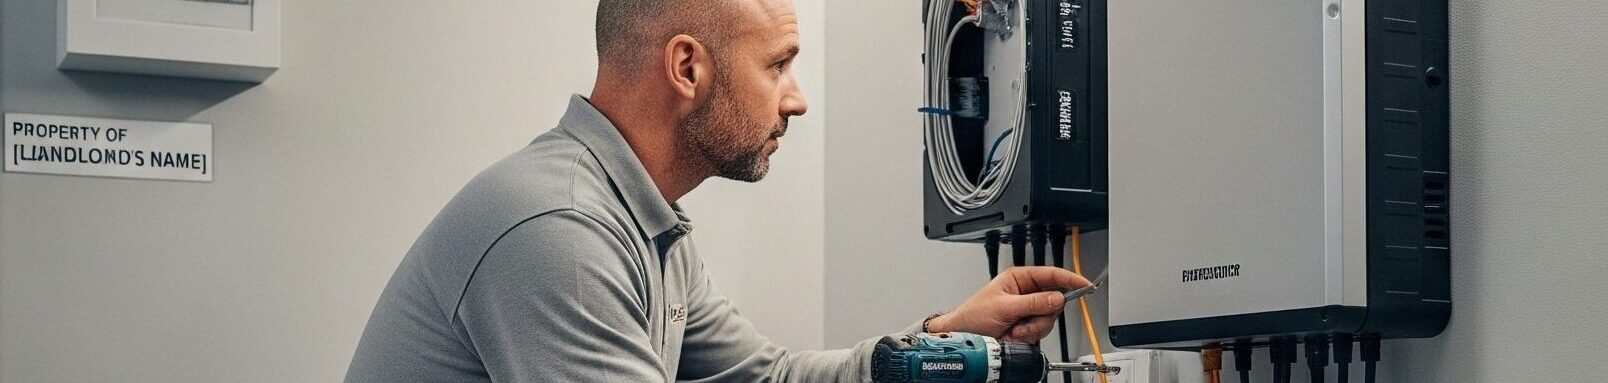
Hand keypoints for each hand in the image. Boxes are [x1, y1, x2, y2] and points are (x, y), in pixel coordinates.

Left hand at [925, 266, 1089, 341]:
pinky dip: (1029, 336)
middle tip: (1024, 322)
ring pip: (1048, 319)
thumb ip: (1032, 302)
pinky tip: (1013, 335)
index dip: (1069, 279)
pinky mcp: (1026, 326)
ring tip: (1013, 330)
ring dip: (1032, 329)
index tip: (1084, 284)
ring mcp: (1027, 310)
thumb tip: (1057, 297)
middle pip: (1054, 301)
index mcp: (1019, 279)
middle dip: (1040, 316)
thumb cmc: (972, 316)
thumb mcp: (1004, 307)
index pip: (1051, 274)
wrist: (963, 336)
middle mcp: (1025, 292)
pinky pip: (1040, 331)